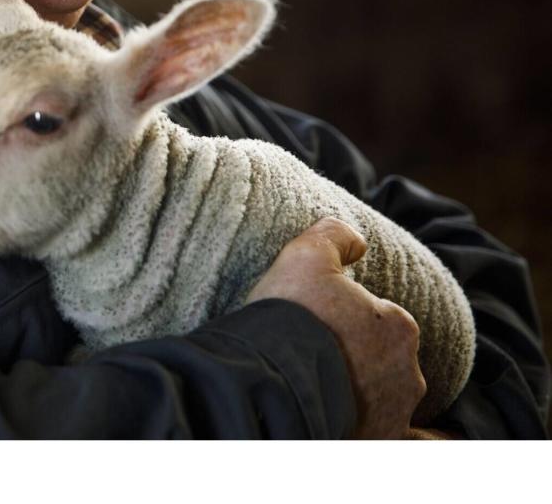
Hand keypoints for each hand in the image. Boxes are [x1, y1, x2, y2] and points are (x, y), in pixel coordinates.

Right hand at [246, 217, 426, 438]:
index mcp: (398, 327)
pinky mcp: (376, 443)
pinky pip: (373, 433)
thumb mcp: (305, 255)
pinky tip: (327, 415)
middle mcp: (408, 374)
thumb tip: (356, 240)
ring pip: (379, 398)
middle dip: (356, 358)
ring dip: (356, 394)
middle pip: (381, 360)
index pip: (377, 317)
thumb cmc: (291, 319)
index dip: (343, 317)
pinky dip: (355, 425)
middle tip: (314, 356)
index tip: (315, 323)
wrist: (272, 388)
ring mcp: (393, 414)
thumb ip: (334, 235)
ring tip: (314, 388)